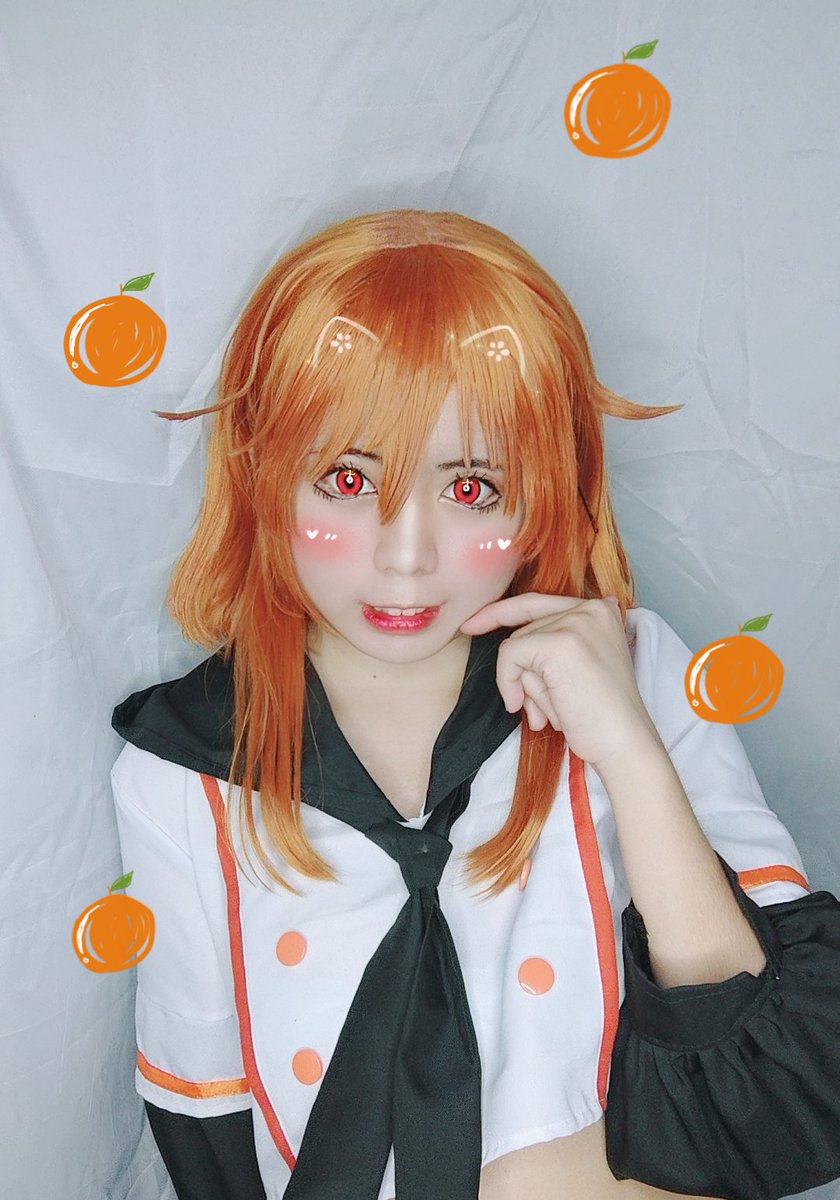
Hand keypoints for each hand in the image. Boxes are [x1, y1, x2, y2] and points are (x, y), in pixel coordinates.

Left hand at [459, 593, 660, 772]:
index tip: (472, 624)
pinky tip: (531, 710)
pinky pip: (510, 655)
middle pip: (525, 631)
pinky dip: (510, 684)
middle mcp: (591, 608)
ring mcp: (576, 623)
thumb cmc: (601, 716)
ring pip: (516, 645)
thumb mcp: (579, 668)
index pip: (538, 602)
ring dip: (526, 687)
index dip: (502, 612)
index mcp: (600, 611)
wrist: (623, 743)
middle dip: (525, 674)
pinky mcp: (560, 643)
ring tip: (556, 710)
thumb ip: (552, 646)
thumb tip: (510, 645)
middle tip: (543, 710)